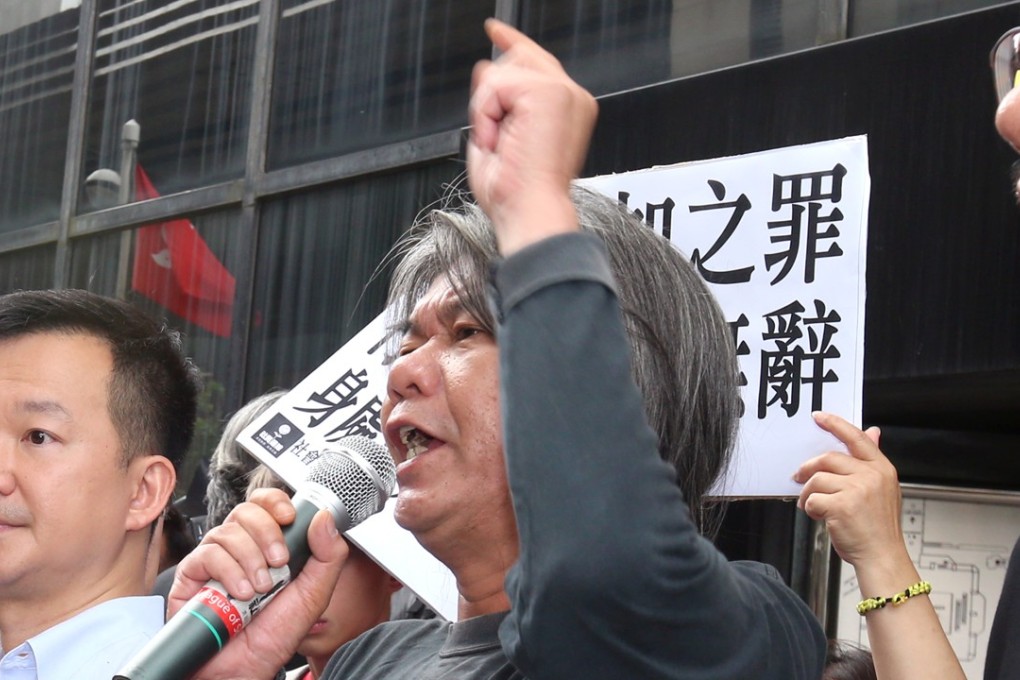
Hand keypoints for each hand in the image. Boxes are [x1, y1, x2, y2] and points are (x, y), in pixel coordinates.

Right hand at [167, 490, 348, 678]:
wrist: (245, 669)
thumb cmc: (274, 635)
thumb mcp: (314, 595)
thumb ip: (328, 556)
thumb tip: (324, 517)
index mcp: (269, 546)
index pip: (267, 504)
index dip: (276, 502)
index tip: (290, 518)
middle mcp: (241, 548)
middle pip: (247, 510)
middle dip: (268, 532)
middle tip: (279, 563)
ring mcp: (215, 560)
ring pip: (229, 531)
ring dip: (251, 558)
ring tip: (260, 589)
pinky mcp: (191, 576)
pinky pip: (207, 554)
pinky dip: (228, 571)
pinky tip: (239, 593)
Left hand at [467, 18, 597, 255]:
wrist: (530, 212)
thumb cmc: (517, 195)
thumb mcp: (496, 140)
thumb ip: (494, 102)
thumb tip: (486, 69)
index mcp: (566, 110)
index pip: (536, 63)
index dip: (512, 43)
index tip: (495, 30)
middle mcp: (572, 98)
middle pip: (517, 60)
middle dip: (492, 96)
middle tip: (496, 139)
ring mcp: (564, 92)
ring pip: (502, 73)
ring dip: (487, 112)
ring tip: (501, 145)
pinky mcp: (550, 93)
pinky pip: (496, 85)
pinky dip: (487, 114)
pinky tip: (501, 139)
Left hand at [793, 412, 902, 566]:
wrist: (882, 557)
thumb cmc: (878, 527)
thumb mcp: (882, 489)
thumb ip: (871, 462)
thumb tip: (872, 431)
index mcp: (882, 469)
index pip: (856, 438)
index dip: (836, 424)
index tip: (819, 417)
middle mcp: (872, 476)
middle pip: (828, 458)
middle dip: (808, 468)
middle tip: (798, 477)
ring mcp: (857, 489)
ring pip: (817, 479)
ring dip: (808, 493)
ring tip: (811, 504)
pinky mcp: (842, 505)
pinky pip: (813, 499)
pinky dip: (810, 508)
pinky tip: (819, 516)